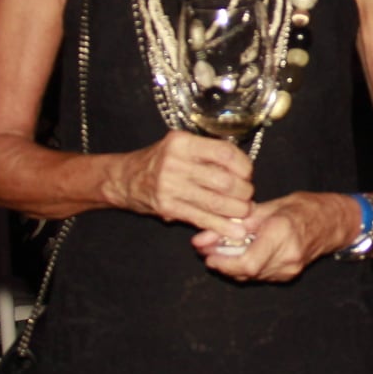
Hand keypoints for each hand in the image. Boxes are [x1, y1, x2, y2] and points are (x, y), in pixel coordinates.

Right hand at [109, 131, 256, 235]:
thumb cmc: (160, 161)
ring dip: (236, 210)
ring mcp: (169, 187)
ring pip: (215, 202)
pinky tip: (234, 230)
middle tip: (247, 196)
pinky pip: (201, 218)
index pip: (225, 153)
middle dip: (243, 192)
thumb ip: (208, 154)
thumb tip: (243, 171)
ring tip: (244, 212)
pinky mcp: (167, 208)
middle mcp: (175, 163)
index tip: (247, 173)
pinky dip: (221, 226)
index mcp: (183, 142)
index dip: (243, 166)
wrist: (125, 178)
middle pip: (224, 181)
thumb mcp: (181, 147)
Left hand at [192, 192, 357, 282]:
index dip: (224, 262)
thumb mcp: (270, 207)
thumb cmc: (304, 208)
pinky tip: (239, 254)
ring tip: (220, 250)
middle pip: (246, 271)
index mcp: (282, 234)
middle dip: (222, 262)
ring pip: (250, 276)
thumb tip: (207, 236)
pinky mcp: (288, 275)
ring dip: (231, 265)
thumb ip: (238, 222)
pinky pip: (259, 275)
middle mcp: (287, 256)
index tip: (208, 255)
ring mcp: (289, 269)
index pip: (248, 262)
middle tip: (207, 250)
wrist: (333, 223)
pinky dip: (245, 266)